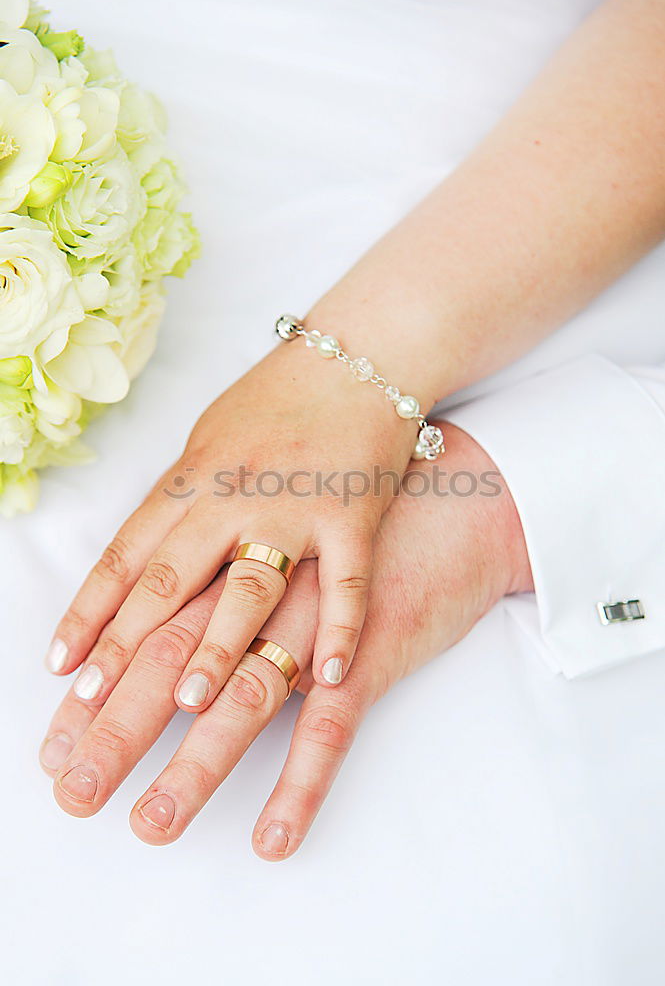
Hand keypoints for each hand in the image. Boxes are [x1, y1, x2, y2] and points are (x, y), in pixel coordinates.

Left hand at [44, 340, 417, 713]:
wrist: (354, 356)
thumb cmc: (276, 402)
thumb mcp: (208, 441)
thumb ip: (179, 500)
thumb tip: (144, 555)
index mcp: (191, 479)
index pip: (127, 555)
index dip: (90, 612)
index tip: (62, 664)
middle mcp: (232, 495)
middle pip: (171, 578)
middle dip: (129, 642)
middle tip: (96, 701)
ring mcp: (293, 506)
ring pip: (249, 584)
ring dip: (218, 645)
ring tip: (189, 700)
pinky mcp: (352, 515)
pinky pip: (346, 582)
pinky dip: (339, 629)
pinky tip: (326, 675)